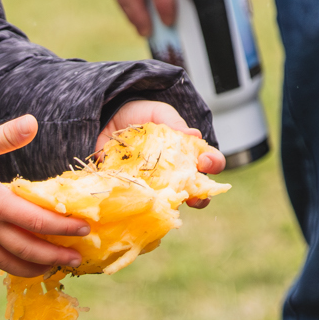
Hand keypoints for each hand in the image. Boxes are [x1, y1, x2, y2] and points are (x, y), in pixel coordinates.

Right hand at [0, 114, 92, 276]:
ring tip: (56, 267)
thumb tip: (34, 121)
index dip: (62, 227)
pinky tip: (25, 262)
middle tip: (79, 258)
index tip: (84, 229)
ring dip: (35, 267)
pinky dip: (14, 265)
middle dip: (55, 255)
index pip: (36, 221)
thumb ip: (6, 135)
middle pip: (27, 249)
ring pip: (9, 262)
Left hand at [97, 99, 225, 203]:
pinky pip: (139, 203)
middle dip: (200, 197)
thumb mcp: (158, 112)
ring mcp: (153, 186)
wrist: (106, 118)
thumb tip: (194, 135)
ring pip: (169, 204)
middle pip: (195, 193)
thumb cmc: (139, 114)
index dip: (213, 163)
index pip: (209, 162)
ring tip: (167, 203)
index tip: (204, 161)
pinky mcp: (131, 190)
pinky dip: (140, 205)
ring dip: (171, 207)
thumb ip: (174, 122)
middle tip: (194, 195)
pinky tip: (137, 199)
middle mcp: (174, 174)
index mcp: (187, 153)